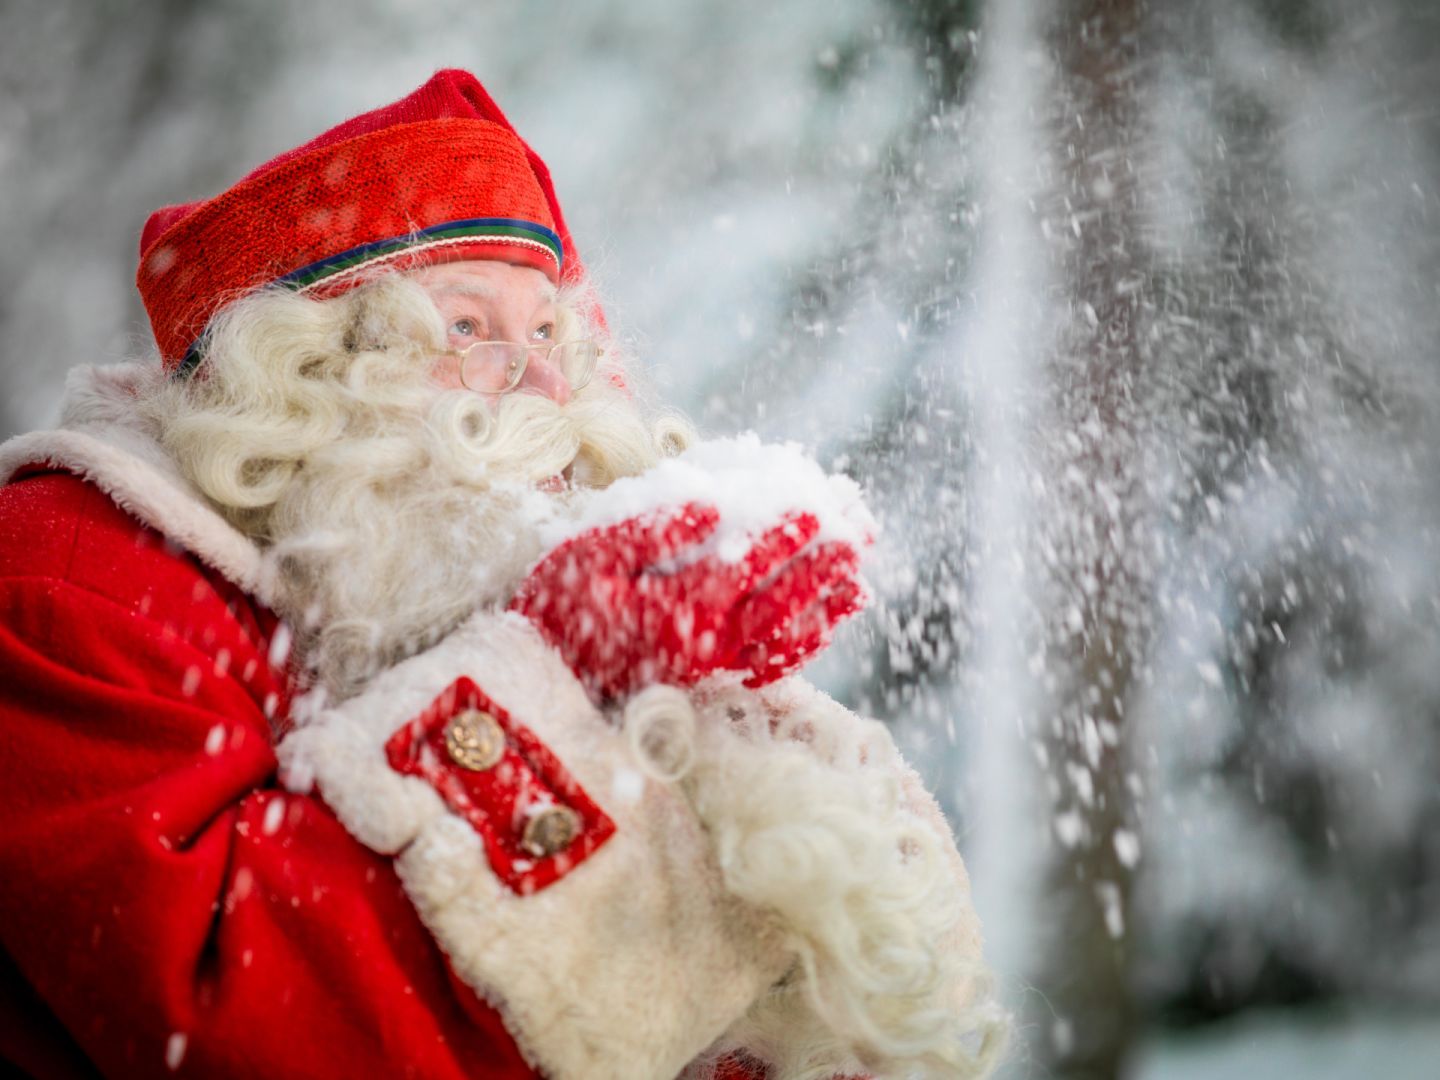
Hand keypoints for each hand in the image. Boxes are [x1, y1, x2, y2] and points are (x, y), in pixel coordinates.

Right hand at [509, 503, 864, 698]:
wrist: (535, 669)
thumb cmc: (554, 601)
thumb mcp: (589, 553)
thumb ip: (652, 531)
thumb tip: (711, 506)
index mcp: (672, 609)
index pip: (742, 568)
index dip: (783, 537)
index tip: (816, 508)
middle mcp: (699, 644)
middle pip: (775, 604)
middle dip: (819, 569)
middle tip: (859, 537)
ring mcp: (705, 664)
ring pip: (778, 637)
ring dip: (822, 608)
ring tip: (859, 581)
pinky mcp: (703, 673)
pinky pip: (762, 664)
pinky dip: (798, 646)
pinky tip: (822, 626)